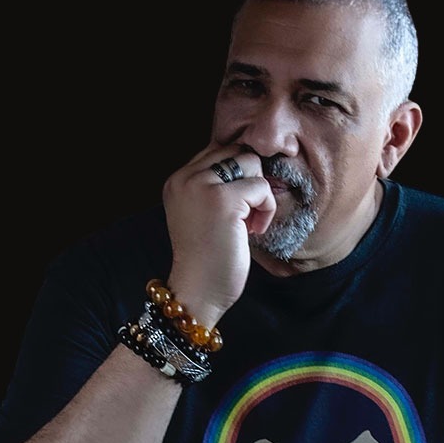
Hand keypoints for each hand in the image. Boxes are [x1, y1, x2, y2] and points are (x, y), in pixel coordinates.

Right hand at [162, 144, 275, 327]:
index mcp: (177, 181)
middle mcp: (185, 178)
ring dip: (260, 194)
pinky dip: (267, 209)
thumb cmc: (207, 260)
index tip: (240, 207)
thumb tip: (252, 161)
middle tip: (248, 215)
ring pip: (251, 163)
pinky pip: (261, 187)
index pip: (218, 150)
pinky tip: (254, 231)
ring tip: (250, 224)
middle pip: (236, 152)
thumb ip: (214, 187)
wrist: (197, 292)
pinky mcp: (223, 201)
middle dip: (251, 180)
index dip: (238, 175)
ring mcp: (202, 187)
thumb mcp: (202, 214)